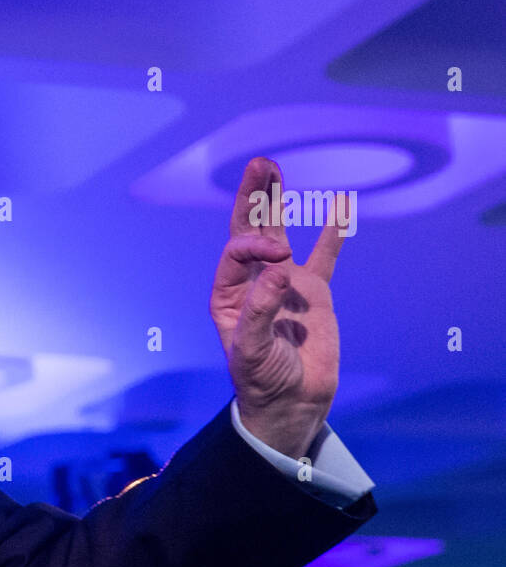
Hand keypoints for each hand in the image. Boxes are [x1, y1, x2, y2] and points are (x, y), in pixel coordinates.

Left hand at [209, 157, 348, 457]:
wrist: (292, 402)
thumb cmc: (262, 379)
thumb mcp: (252, 350)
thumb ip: (260, 311)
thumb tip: (278, 271)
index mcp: (229, 294)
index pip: (237, 253)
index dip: (256, 246)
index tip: (280, 258)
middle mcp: (253, 283)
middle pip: (250, 231)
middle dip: (254, 198)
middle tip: (261, 164)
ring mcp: (283, 284)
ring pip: (278, 234)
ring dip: (276, 203)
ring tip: (272, 169)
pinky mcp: (313, 293)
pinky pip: (323, 256)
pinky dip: (330, 233)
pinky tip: (337, 207)